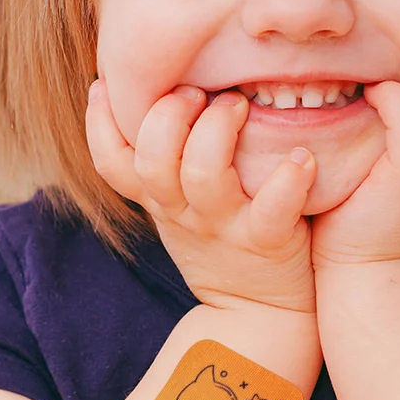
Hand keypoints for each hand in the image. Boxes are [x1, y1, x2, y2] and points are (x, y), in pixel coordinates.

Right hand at [86, 82, 317, 315]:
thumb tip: (158, 94)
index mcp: (160, 200)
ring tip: (240, 104)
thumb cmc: (222, 244)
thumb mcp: (178, 209)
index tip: (104, 83)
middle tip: (196, 91)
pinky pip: (272, 209)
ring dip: (218, 130)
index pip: (111, 163)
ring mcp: (223, 226)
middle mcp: (183, 211)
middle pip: (152, 160)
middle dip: (168, 114)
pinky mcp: (266, 242)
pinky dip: (288, 179)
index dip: (98, 123)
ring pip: (203, 175)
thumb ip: (166, 162)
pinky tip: (301, 158)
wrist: (259, 317)